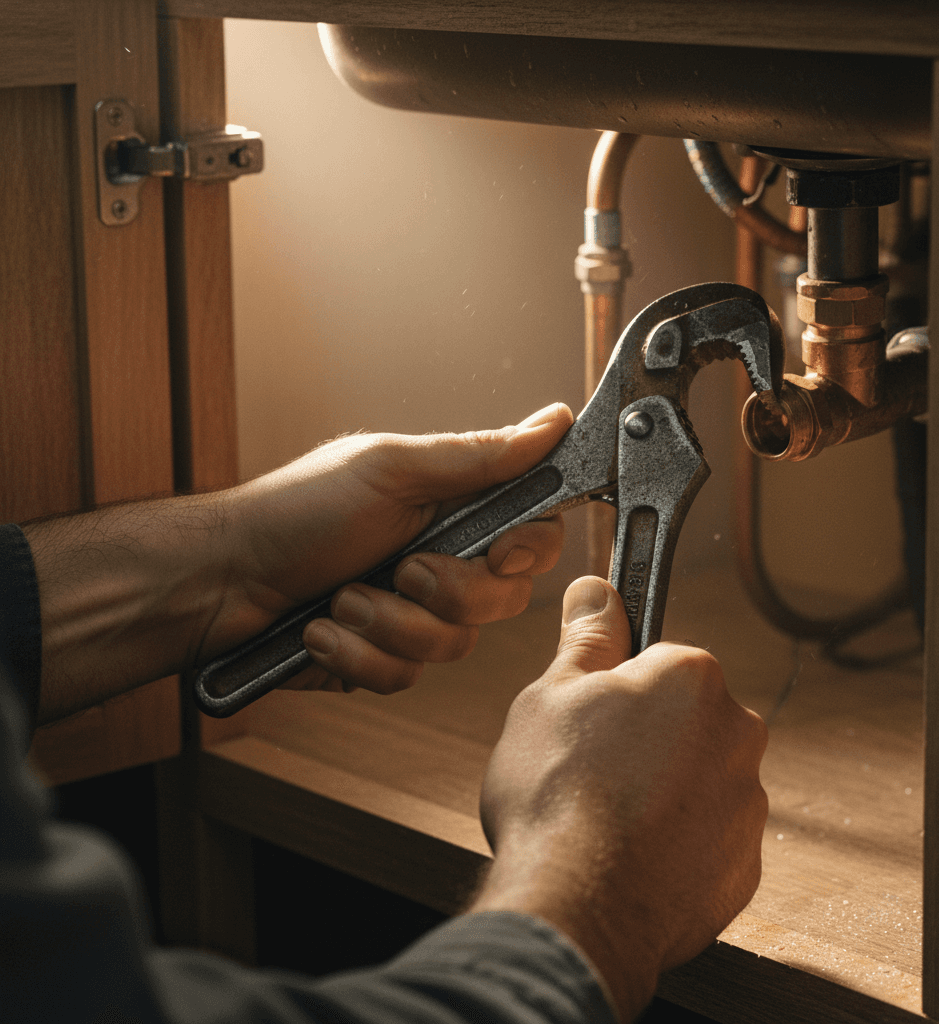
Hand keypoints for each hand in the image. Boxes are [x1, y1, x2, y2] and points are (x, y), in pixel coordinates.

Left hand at [209, 403, 572, 693]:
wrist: (221, 582)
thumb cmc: (297, 513)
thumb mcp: (392, 471)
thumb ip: (479, 457)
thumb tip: (552, 422)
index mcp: (451, 510)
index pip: (533, 535)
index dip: (527, 551)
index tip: (498, 552)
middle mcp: (440, 563)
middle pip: (503, 600)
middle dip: (447, 591)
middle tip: (401, 568)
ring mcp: (411, 616)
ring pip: (453, 646)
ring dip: (387, 622)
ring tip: (340, 598)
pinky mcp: (381, 659)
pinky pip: (403, 677)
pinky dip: (356, 654)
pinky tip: (321, 631)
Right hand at [471, 577, 767, 1022]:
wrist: (576, 910)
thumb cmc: (558, 795)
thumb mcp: (551, 694)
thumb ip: (586, 637)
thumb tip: (598, 590)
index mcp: (692, 678)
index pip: (658, 662)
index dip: (613, 688)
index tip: (589, 714)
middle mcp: (736, 734)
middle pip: (682, 721)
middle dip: (642, 738)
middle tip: (586, 769)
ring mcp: (745, 805)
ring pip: (694, 780)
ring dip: (659, 792)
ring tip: (600, 821)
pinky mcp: (741, 868)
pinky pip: (703, 839)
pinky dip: (673, 845)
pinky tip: (625, 856)